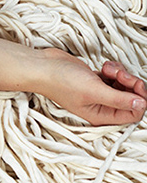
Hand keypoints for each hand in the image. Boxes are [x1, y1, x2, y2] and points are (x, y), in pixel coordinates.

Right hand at [31, 48, 145, 126]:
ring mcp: (100, 93)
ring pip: (126, 85)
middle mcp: (102, 107)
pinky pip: (117, 76)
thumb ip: (119, 100)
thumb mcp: (94, 92)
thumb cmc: (61, 82)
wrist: (45, 67)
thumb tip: (141, 104)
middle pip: (132, 98)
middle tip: (120, 75)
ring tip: (107, 70)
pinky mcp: (98, 81)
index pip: (133, 114)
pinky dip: (114, 69)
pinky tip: (103, 67)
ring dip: (122, 74)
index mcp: (101, 115)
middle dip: (131, 83)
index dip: (139, 99)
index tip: (134, 85)